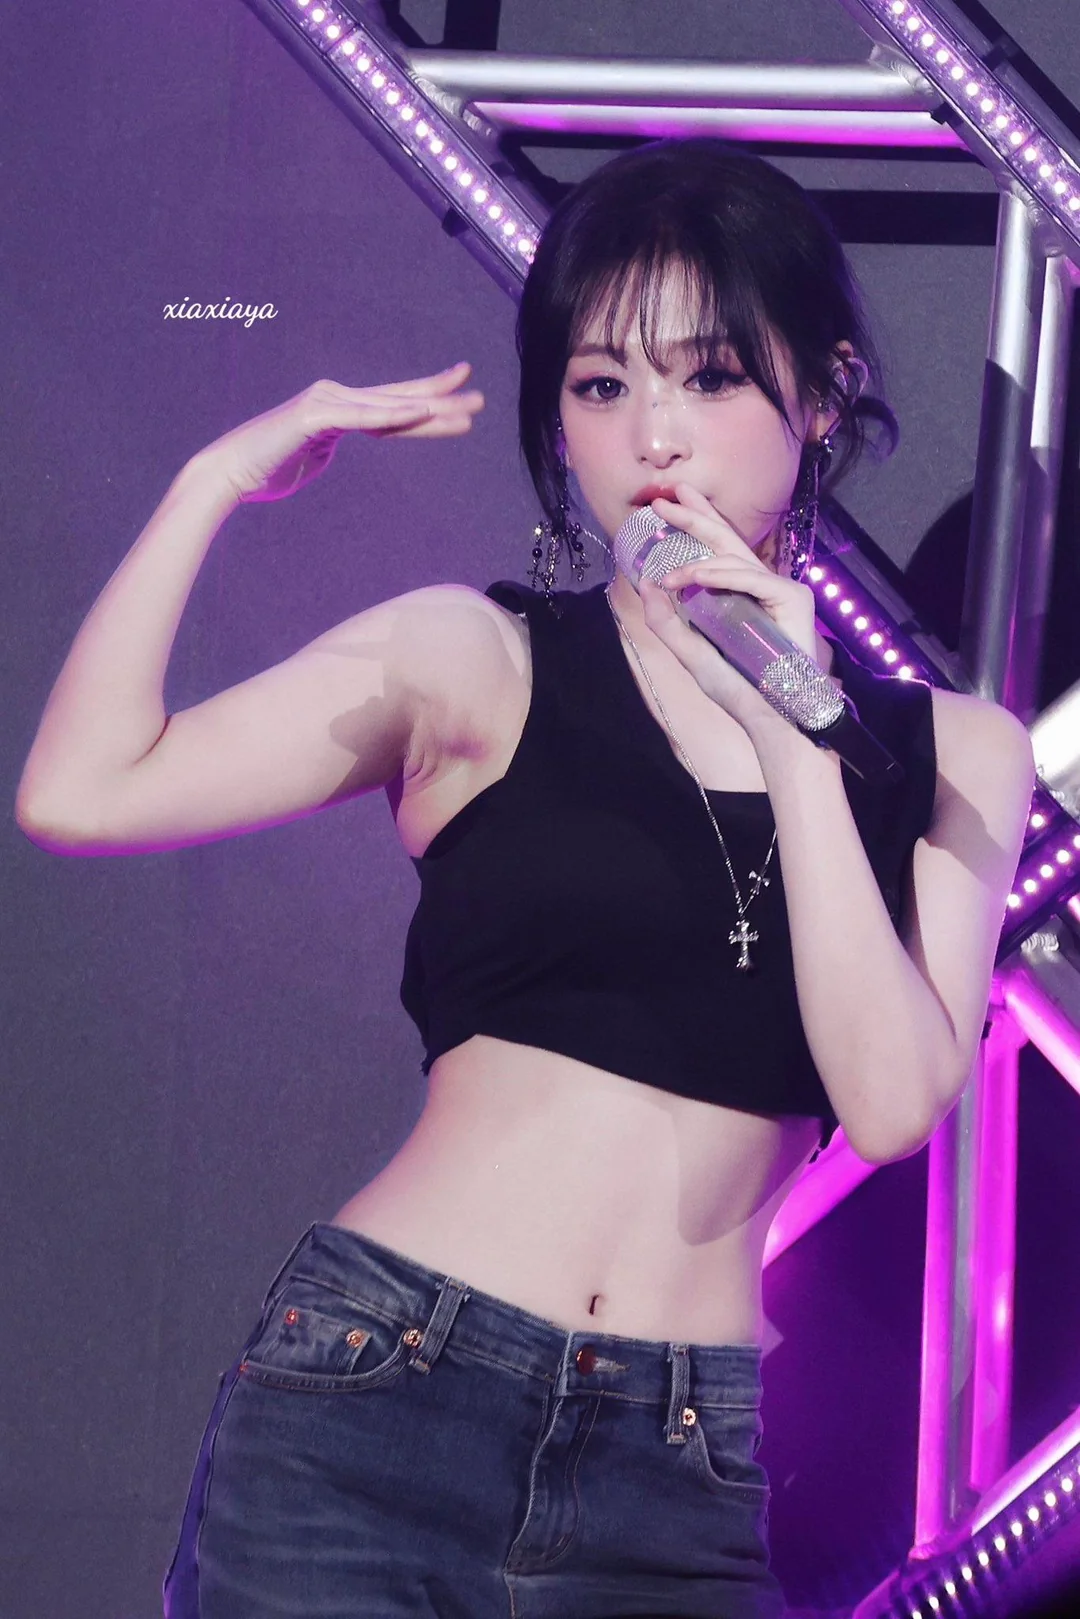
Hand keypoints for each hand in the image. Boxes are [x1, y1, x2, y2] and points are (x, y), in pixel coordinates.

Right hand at [189, 363, 483, 503]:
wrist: (230, 472)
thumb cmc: (268, 468)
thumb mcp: (312, 457)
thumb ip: (331, 446)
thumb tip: (337, 446)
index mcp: (340, 407)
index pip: (393, 403)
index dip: (428, 399)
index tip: (460, 396)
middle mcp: (336, 396)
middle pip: (399, 399)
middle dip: (441, 398)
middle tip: (479, 398)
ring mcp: (325, 402)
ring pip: (388, 407)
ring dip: (430, 409)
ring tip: (466, 411)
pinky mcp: (313, 416)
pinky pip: (361, 418)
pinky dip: (391, 416)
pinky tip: (420, 414)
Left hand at [638, 481, 820, 729]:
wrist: (768, 715)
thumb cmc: (736, 687)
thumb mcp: (689, 652)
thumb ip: (665, 621)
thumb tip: (646, 583)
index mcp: (740, 594)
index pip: (717, 551)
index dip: (696, 524)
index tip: (668, 504)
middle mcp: (761, 586)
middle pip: (727, 541)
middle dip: (696, 516)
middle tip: (667, 498)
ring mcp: (780, 590)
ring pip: (734, 560)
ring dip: (696, 564)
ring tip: (669, 576)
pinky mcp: (793, 599)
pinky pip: (752, 578)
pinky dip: (723, 576)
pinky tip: (695, 577)